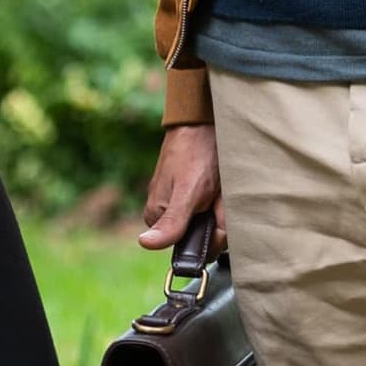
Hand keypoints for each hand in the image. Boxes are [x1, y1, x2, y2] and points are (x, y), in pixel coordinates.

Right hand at [137, 121, 223, 251]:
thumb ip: (172, 223)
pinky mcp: (192, 190)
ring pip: (211, 219)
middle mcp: (166, 212)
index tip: (212, 208)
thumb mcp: (188, 193)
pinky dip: (221, 197)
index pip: (194, 246)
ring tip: (217, 183)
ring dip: (221, 205)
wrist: (203, 119)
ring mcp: (179, 200)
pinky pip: (212, 205)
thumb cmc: (195, 154)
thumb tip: (144, 243)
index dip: (212, 232)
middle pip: (203, 233)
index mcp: (156, 217)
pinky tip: (218, 181)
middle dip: (217, 217)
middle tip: (216, 192)